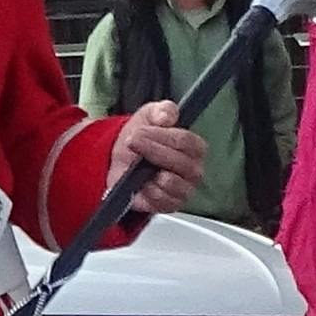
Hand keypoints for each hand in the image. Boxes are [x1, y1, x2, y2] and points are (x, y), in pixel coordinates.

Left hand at [115, 99, 206, 215]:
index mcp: (194, 147)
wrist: (121, 160)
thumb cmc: (142, 138)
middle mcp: (194, 170)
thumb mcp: (148, 116)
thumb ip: (161, 111)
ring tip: (136, 166)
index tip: (140, 132)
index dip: (162, 136)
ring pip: (173, 184)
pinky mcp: (170, 205)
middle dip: (152, 151)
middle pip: (181, 163)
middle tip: (132, 143)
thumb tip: (167, 116)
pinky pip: (162, 202)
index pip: (186, 142)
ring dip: (149, 173)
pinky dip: (147, 191)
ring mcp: (184, 189)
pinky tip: (138, 183)